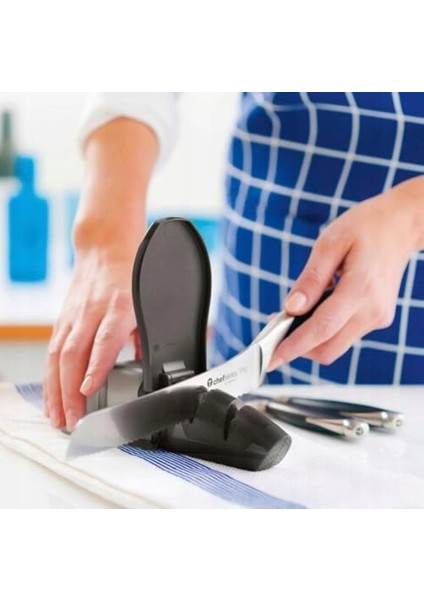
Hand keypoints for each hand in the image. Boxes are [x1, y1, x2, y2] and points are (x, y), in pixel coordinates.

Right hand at [43, 117, 157, 429]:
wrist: (106, 246)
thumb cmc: (132, 274)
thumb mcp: (150, 301)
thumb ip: (149, 335)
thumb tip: (152, 367)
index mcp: (119, 306)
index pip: (103, 340)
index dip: (94, 366)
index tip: (87, 390)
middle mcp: (92, 311)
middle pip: (73, 354)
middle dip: (69, 390)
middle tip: (72, 420)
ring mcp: (74, 315)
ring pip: (57, 356)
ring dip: (55, 390)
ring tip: (57, 418)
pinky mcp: (63, 319)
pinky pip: (52, 351)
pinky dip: (50, 377)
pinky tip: (51, 397)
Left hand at [269, 176, 423, 369]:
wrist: (401, 225)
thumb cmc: (366, 227)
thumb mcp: (330, 243)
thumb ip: (310, 279)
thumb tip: (290, 308)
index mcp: (361, 288)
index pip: (323, 328)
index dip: (294, 346)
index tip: (272, 358)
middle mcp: (373, 310)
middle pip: (329, 348)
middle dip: (299, 347)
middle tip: (275, 330)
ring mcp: (378, 317)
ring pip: (336, 345)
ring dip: (311, 338)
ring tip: (292, 315)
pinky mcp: (378, 318)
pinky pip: (345, 334)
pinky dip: (325, 330)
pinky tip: (316, 309)